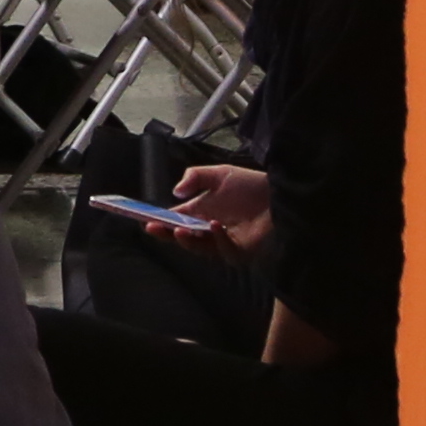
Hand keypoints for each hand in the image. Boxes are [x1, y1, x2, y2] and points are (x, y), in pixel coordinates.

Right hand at [159, 161, 276, 253]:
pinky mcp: (239, 251)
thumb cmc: (250, 184)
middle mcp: (208, 229)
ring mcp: (222, 242)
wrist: (281, 194)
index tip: (144, 220)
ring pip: (199, 248)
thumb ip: (195, 177)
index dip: (160, 222)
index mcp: (200, 212)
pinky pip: (224, 250)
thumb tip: (175, 193)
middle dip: (167, 234)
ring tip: (179, 229)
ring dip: (188, 240)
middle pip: (182, 237)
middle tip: (154, 228)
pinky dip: (218, 239)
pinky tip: (215, 226)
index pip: (175, 220)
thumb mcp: (219, 174)